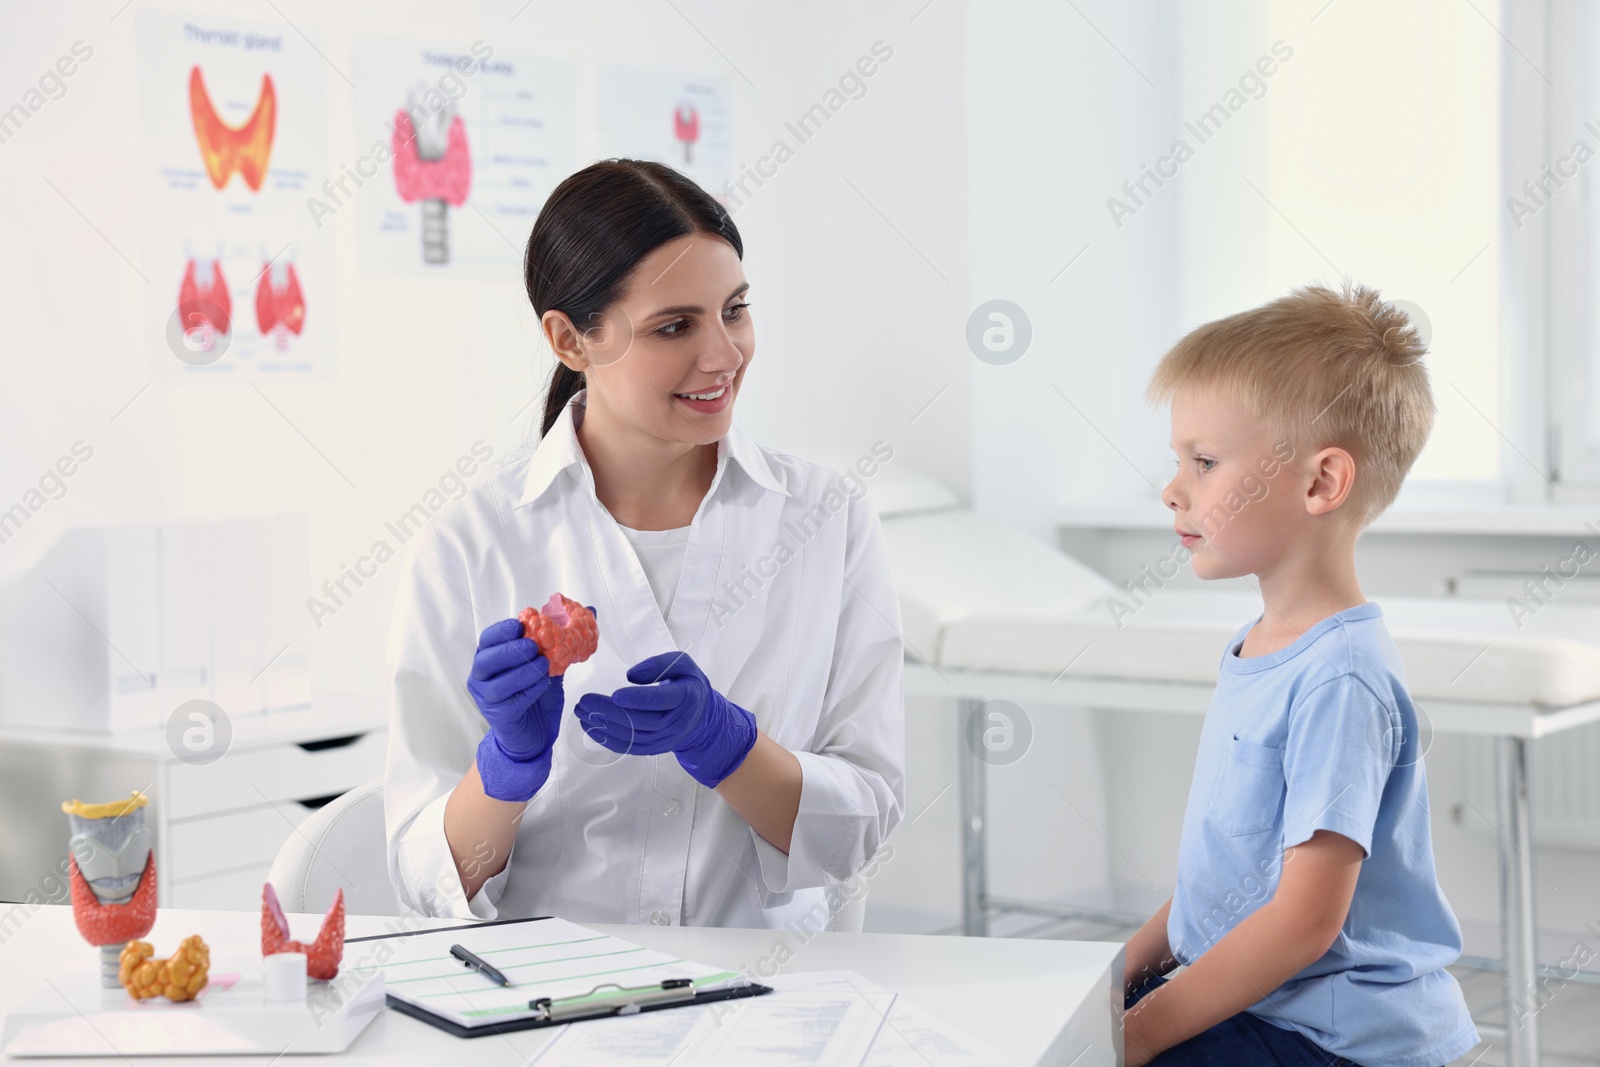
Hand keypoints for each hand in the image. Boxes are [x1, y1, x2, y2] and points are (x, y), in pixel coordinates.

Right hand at [467, 608, 594, 800]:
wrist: (535, 733)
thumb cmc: (536, 695)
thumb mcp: (551, 664)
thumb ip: (563, 639)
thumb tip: (590, 611)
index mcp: (491, 659)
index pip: (488, 639)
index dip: (502, 630)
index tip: (521, 624)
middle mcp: (482, 678)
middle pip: (486, 659)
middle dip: (511, 650)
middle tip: (534, 646)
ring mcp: (487, 699)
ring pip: (497, 683)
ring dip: (522, 671)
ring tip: (544, 665)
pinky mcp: (499, 717)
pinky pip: (511, 702)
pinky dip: (529, 690)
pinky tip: (543, 685)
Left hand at [574, 651, 756, 788]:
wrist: (701, 719)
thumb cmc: (688, 685)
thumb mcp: (683, 665)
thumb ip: (659, 664)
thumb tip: (630, 676)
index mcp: (685, 698)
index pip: (660, 700)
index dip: (638, 699)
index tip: (615, 695)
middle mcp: (675, 723)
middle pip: (640, 721)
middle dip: (610, 712)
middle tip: (585, 702)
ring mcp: (663, 739)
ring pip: (631, 736)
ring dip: (603, 726)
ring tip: (581, 712)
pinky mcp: (652, 748)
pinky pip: (628, 747)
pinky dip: (607, 739)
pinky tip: (590, 727)